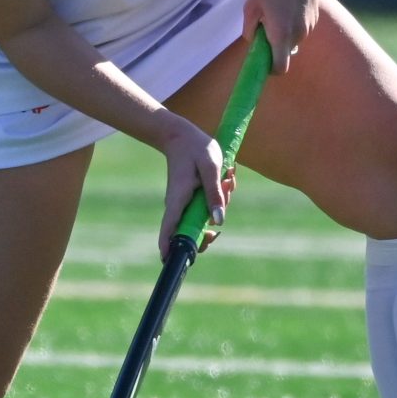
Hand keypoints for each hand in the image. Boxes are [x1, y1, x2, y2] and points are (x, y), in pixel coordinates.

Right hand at [151, 113, 232, 257]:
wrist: (183, 135)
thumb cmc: (197, 149)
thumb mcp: (211, 168)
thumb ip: (215, 193)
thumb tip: (219, 220)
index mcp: (178, 199)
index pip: (169, 229)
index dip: (169, 247)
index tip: (168, 262)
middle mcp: (178, 206)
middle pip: (188, 233)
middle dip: (207, 234)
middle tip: (216, 232)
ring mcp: (184, 204)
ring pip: (203, 219)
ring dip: (221, 205)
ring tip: (227, 181)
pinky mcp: (192, 199)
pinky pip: (207, 208)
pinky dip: (220, 199)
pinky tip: (226, 180)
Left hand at [241, 0, 320, 73]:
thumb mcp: (250, 6)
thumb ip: (249, 30)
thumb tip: (252, 41)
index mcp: (281, 34)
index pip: (280, 67)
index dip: (271, 69)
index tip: (263, 61)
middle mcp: (299, 34)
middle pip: (287, 51)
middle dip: (276, 44)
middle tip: (265, 25)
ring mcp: (310, 24)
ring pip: (295, 38)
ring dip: (286, 31)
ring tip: (277, 8)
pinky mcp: (316, 14)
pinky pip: (303, 26)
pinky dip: (295, 21)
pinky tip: (288, 1)